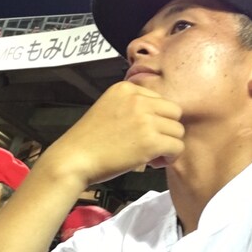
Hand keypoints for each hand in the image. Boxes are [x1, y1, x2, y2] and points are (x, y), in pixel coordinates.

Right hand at [43, 81, 184, 186]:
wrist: (73, 159)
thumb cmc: (88, 142)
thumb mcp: (109, 109)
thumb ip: (132, 107)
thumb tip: (159, 119)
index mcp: (126, 88)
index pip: (160, 100)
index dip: (156, 120)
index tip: (142, 134)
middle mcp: (137, 99)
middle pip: (174, 113)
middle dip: (166, 130)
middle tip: (151, 146)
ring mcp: (145, 119)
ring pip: (178, 131)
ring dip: (168, 145)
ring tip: (150, 156)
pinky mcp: (150, 140)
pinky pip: (177, 147)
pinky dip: (169, 158)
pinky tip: (152, 163)